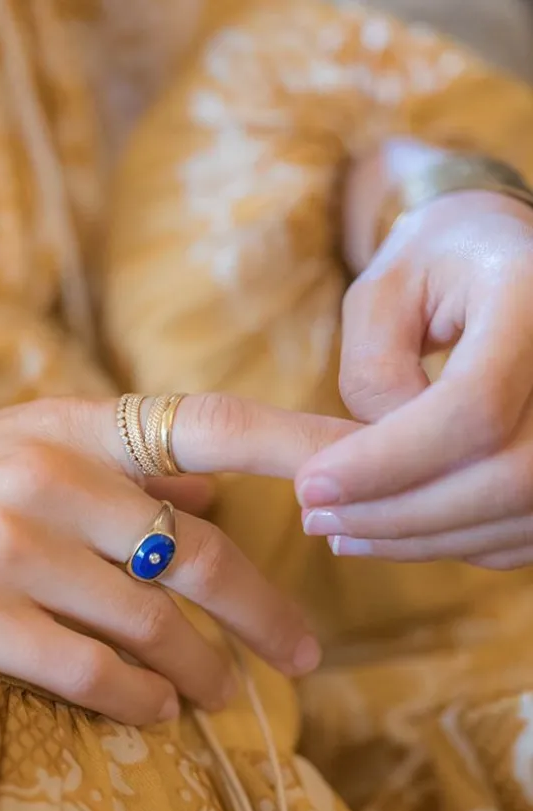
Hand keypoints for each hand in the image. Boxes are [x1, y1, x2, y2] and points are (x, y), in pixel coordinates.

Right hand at [0, 394, 349, 724]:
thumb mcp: (16, 442)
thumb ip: (120, 462)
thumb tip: (216, 487)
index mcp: (69, 423)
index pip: (213, 423)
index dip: (301, 442)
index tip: (362, 472)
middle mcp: (49, 476)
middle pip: (199, 556)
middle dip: (264, 616)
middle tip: (302, 657)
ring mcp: (8, 545)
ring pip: (151, 624)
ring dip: (202, 671)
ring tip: (222, 695)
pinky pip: (87, 670)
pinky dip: (136, 700)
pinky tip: (155, 712)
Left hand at [297, 190, 532, 568]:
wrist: (507, 257)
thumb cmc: (439, 264)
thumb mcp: (385, 290)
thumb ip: (372, 370)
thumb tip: (372, 461)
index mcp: (532, 301)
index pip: (473, 408)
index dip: (388, 460)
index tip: (310, 485)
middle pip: (506, 476)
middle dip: (397, 512)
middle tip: (314, 517)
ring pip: (517, 512)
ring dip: (417, 538)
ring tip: (339, 529)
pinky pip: (523, 528)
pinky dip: (452, 541)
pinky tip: (392, 531)